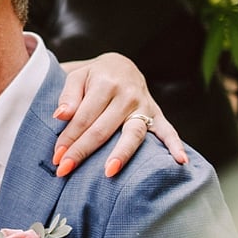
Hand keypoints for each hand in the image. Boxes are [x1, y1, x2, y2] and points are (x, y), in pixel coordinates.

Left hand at [54, 53, 187, 176]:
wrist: (121, 65)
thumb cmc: (93, 76)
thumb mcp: (77, 76)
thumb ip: (68, 95)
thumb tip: (61, 115)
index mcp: (106, 83)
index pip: (84, 117)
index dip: (69, 138)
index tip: (57, 157)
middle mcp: (128, 95)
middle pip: (103, 129)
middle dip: (83, 151)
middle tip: (64, 170)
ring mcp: (145, 105)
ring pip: (133, 133)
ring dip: (121, 154)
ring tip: (109, 172)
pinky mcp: (157, 113)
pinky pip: (168, 131)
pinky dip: (176, 145)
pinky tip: (181, 162)